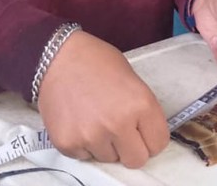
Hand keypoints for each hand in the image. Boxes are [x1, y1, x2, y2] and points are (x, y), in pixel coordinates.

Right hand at [36, 31, 168, 168]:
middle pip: (136, 160)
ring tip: (95, 119)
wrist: (58, 57)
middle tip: (121, 132)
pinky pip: (85, 156)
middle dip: (131, 149)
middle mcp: (117, 125)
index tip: (143, 132)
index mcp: (140, 105)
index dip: (151, 138)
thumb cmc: (97, 61)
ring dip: (105, 145)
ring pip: (109, 159)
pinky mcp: (68, 144)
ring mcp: (91, 137)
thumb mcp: (132, 80)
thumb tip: (145, 134)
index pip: (158, 144)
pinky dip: (84, 144)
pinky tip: (79, 121)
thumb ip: (142, 110)